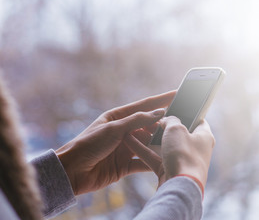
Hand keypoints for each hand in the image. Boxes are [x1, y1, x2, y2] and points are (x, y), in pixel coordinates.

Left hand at [55, 91, 175, 194]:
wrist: (71, 171)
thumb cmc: (88, 144)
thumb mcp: (113, 128)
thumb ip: (137, 120)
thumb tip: (159, 112)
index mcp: (119, 117)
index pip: (145, 106)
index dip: (162, 99)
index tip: (178, 93)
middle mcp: (124, 132)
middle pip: (149, 126)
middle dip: (163, 125)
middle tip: (182, 123)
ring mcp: (125, 148)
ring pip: (147, 144)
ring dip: (159, 144)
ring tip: (175, 143)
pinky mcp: (125, 164)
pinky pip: (142, 162)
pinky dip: (151, 161)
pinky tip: (163, 161)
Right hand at [125, 116, 214, 188]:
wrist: (180, 187)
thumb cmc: (183, 154)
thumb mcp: (176, 129)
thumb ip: (170, 120)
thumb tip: (166, 119)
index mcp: (204, 136)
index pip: (197, 120)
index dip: (185, 112)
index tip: (172, 107)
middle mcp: (196, 148)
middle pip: (177, 132)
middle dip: (162, 125)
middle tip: (149, 117)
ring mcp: (182, 160)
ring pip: (164, 145)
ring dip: (149, 137)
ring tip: (135, 127)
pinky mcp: (170, 171)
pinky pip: (155, 157)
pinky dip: (143, 150)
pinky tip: (129, 141)